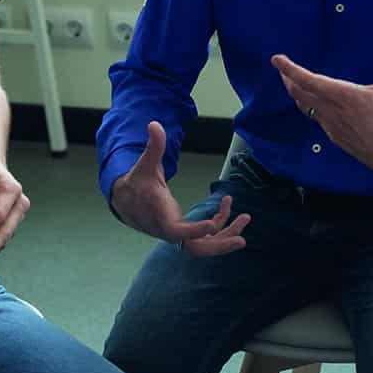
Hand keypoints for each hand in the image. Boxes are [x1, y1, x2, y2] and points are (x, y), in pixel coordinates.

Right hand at [110, 121, 250, 254]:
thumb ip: (153, 146)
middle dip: (219, 245)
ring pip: (205, 244)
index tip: (211, 225)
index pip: (176, 231)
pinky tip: (227, 204)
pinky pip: (206, 234)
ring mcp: (179, 234)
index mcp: (159, 217)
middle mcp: (170, 230)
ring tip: (245, 218)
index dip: (193, 230)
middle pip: (195, 248)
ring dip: (226, 235)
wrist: (126, 202)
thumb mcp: (145, 164)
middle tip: (242, 239)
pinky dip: (220, 222)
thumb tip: (154, 124)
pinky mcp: (186, 231)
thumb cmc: (138, 183)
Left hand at [271, 36, 372, 184]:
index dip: (291, 70)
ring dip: (296, 92)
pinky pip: (314, 116)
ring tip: (291, 81)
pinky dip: (307, 104)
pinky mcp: (334, 135)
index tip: (277, 60)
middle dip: (288, 79)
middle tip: (281, 67)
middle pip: (300, 93)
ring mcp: (331, 125)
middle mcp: (333, 111)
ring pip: (305, 106)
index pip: (310, 81)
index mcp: (345, 97)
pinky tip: (310, 100)